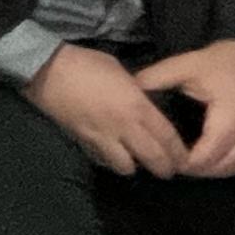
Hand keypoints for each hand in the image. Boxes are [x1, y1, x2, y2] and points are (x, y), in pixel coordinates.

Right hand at [24, 42, 184, 177]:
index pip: (167, 137)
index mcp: (137, 107)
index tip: (185, 158)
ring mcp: (102, 137)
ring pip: (126, 167)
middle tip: (169, 170)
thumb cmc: (88, 64)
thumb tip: (144, 105)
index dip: (179, 152)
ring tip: (137, 160)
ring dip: (134, 166)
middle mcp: (124, 127)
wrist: (48, 71)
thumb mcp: (123, 74)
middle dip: (165, 168)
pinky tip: (112, 155)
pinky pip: (103, 160)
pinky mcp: (84, 142)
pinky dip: (110, 161)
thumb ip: (138, 94)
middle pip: (153, 158)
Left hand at [137, 38, 234, 180]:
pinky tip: (212, 165)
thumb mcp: (183, 65)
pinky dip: (230, 168)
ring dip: (214, 172)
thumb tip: (129, 90)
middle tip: (173, 166)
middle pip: (223, 164)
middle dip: (197, 170)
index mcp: (229, 113)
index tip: (167, 161)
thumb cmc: (217, 62)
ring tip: (190, 167)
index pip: (209, 152)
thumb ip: (156, 78)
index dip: (188, 163)